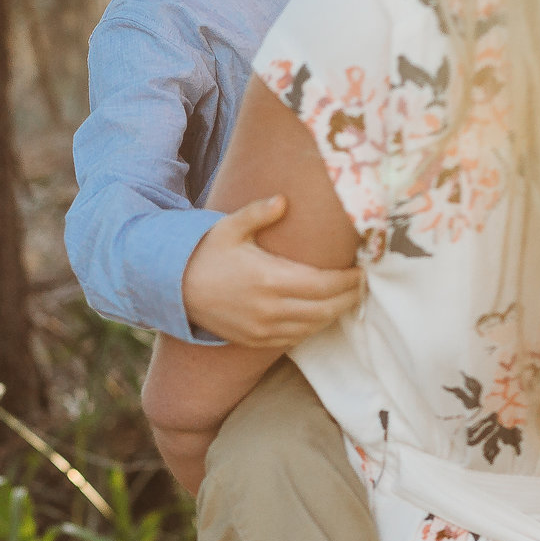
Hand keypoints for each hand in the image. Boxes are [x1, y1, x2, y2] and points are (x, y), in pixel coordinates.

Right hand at [180, 195, 361, 348]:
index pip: (324, 284)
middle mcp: (270, 308)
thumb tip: (283, 200)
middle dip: (350, 297)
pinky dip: (314, 327)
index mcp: (269, 278)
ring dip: (335, 314)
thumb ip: (258, 213)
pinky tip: (321, 314)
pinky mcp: (256, 341)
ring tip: (348, 298)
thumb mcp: (229, 228)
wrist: (176, 291)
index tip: (362, 270)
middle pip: (326, 309)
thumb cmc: (206, 254)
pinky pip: (295, 339)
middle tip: (363, 284)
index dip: (349, 280)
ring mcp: (263, 328)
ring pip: (313, 326)